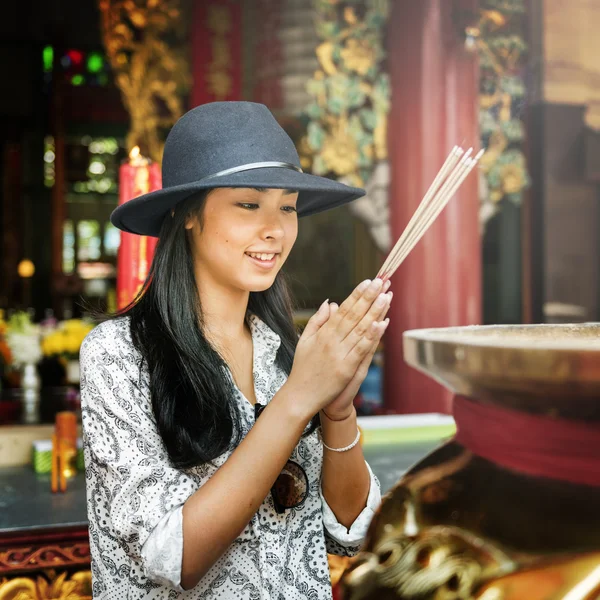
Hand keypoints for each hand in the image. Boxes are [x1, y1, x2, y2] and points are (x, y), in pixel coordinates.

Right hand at [284, 278, 391, 419]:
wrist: (300, 395)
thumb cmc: (303, 368)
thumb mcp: (305, 340)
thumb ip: (318, 320)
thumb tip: (331, 302)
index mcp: (323, 333)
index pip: (344, 310)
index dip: (357, 295)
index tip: (368, 282)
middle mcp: (332, 341)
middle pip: (354, 315)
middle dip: (369, 297)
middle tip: (381, 282)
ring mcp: (340, 354)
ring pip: (360, 329)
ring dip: (374, 312)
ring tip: (386, 296)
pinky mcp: (347, 368)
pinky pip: (362, 349)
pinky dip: (372, 336)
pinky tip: (381, 324)